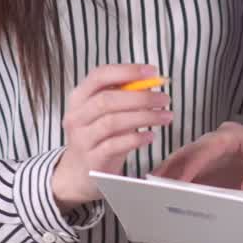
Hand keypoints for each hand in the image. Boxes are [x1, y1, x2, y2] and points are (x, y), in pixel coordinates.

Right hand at [52, 64, 172, 211]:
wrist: (78, 172)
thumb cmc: (97, 136)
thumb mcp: (106, 113)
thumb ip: (123, 97)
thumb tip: (151, 82)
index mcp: (79, 97)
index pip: (99, 75)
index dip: (127, 71)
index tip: (152, 71)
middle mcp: (77, 116)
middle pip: (107, 99)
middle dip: (140, 97)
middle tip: (164, 98)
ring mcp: (82, 138)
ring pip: (112, 122)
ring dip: (144, 116)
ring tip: (165, 116)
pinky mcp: (91, 159)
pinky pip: (115, 145)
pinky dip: (136, 139)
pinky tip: (151, 136)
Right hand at [151, 121, 242, 193]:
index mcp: (232, 135)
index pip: (208, 147)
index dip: (193, 162)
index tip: (182, 178)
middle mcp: (217, 140)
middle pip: (190, 150)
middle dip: (172, 166)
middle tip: (155, 181)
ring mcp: (211, 153)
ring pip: (185, 159)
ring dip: (170, 172)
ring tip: (153, 186)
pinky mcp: (209, 165)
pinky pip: (190, 170)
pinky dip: (177, 179)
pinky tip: (165, 189)